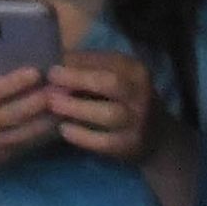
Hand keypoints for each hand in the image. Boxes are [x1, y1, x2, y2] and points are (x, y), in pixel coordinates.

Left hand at [44, 42, 162, 161]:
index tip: (53, 63)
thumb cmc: (124, 99)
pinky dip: (82, 136)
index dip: (79, 61)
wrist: (156, 136)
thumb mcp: (117, 77)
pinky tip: (64, 129)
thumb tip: (58, 61)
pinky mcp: (129, 145)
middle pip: (110, 83)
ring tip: (53, 104)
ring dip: (78, 108)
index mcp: (136, 71)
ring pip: (109, 114)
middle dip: (78, 78)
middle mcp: (140, 94)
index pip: (108, 60)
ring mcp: (137, 121)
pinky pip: (104, 142)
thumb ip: (91, 69)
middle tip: (51, 78)